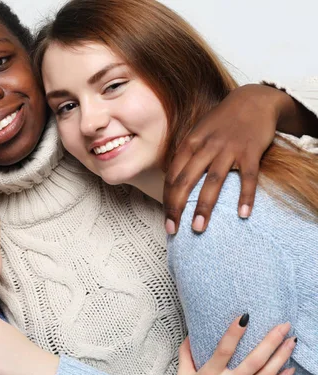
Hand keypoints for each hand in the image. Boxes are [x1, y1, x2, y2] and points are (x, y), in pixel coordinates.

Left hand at [164, 84, 289, 233]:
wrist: (253, 99)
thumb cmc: (221, 120)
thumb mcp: (197, 132)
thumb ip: (185, 155)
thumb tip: (172, 181)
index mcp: (190, 143)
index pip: (172, 176)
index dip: (166, 199)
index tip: (166, 219)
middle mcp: (206, 147)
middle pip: (186, 181)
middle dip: (177, 208)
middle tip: (173, 230)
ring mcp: (229, 149)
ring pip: (213, 181)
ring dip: (204, 207)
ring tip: (199, 228)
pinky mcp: (251, 151)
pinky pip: (248, 177)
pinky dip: (245, 196)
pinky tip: (242, 214)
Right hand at [176, 315, 295, 374]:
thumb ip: (185, 355)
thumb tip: (190, 335)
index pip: (223, 350)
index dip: (234, 333)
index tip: (244, 316)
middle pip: (253, 362)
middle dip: (271, 342)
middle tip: (283, 326)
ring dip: (281, 358)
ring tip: (291, 341)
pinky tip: (290, 369)